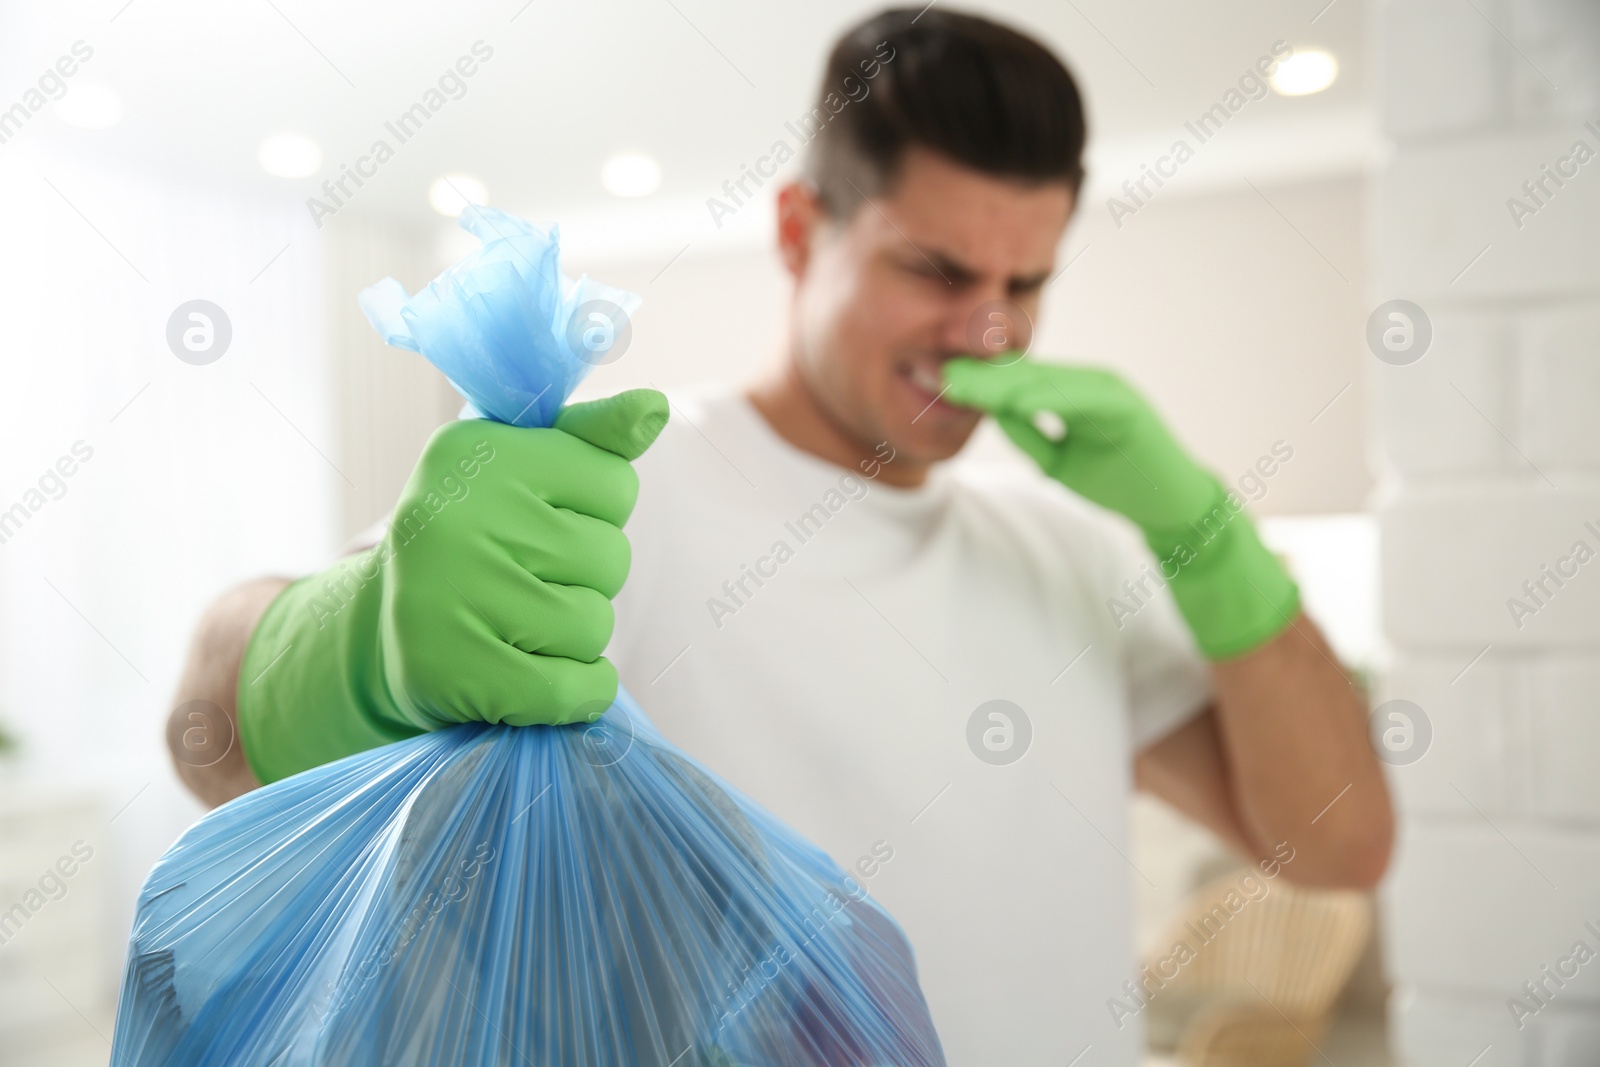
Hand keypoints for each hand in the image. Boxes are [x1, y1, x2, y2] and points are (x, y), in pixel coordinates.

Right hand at [237, 389, 668, 782]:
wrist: (386, 627)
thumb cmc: (478, 535)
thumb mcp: (522, 466)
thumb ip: (592, 437)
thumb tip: (654, 407)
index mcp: (478, 451)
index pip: (616, 485)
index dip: (596, 514)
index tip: (547, 521)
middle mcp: (456, 515)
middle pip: (610, 558)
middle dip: (587, 579)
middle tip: (530, 581)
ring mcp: (449, 595)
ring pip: (593, 624)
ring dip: (576, 637)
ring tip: (523, 625)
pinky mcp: (453, 672)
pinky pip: (572, 688)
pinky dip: (578, 691)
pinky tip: (543, 675)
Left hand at [942, 356, 1297, 660]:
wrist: (1169, 505)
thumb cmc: (1116, 480)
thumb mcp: (1058, 460)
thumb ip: (1028, 436)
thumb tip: (990, 416)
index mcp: (1072, 392)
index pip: (1018, 382)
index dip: (980, 382)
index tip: (941, 382)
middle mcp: (1089, 383)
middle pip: (1028, 374)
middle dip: (984, 375)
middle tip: (942, 373)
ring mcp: (1109, 391)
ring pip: (1050, 380)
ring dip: (1006, 382)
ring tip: (969, 384)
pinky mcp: (1126, 406)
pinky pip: (1082, 398)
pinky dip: (1049, 398)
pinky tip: (1017, 401)